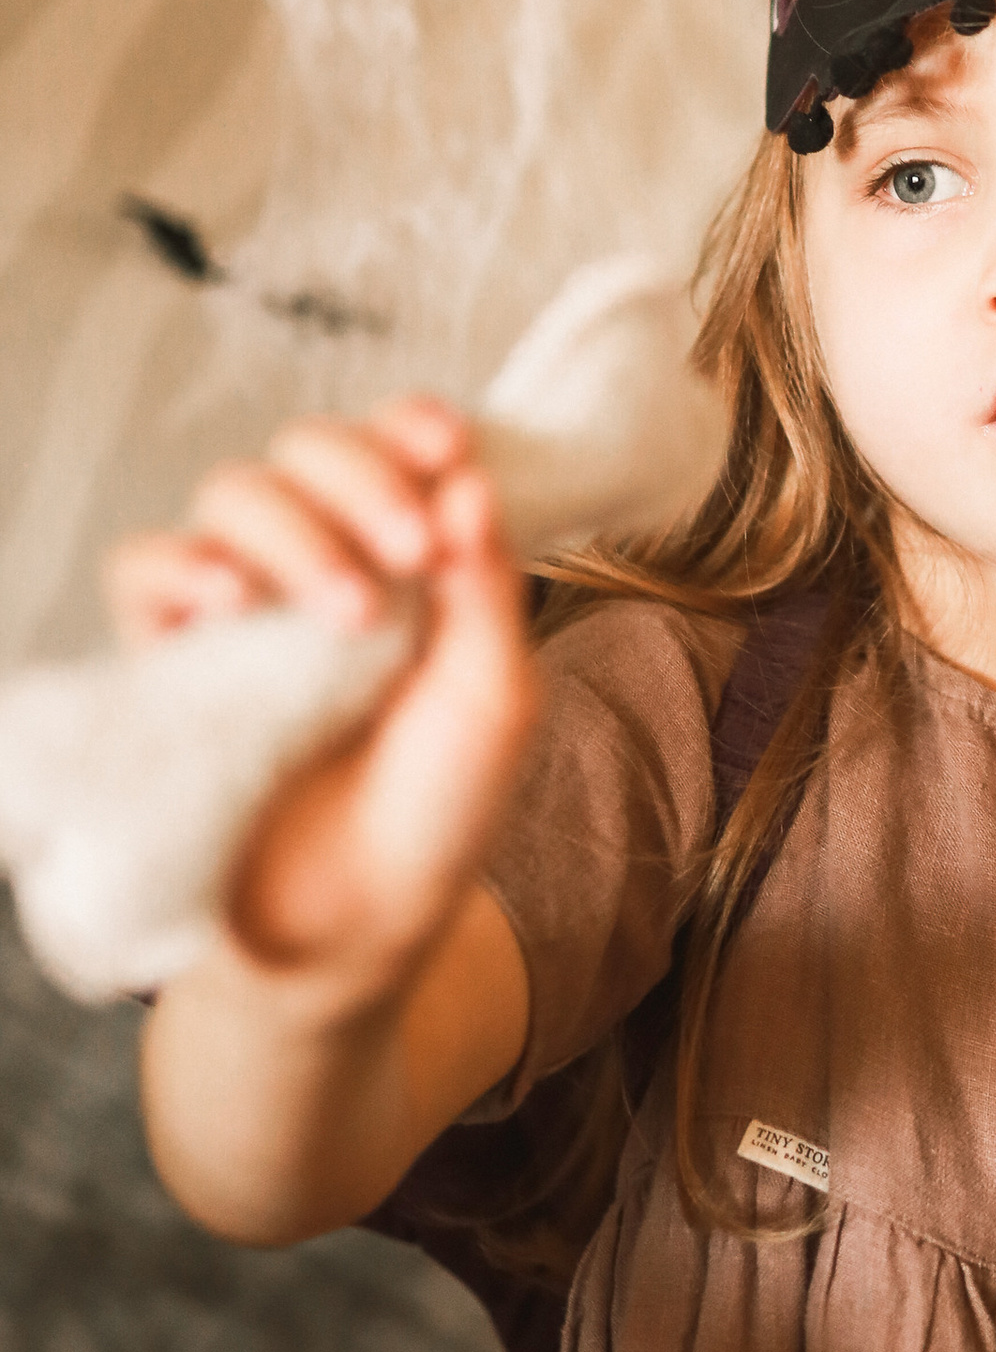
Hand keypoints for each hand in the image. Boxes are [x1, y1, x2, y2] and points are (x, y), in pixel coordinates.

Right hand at [107, 401, 535, 999]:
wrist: (355, 926)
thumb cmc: (436, 813)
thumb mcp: (494, 699)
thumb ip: (486, 588)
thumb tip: (469, 479)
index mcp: (407, 559)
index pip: (395, 449)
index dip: (409, 426)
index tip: (443, 442)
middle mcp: (321, 563)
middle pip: (308, 450)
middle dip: (361, 477)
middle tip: (409, 552)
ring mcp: (241, 605)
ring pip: (232, 494)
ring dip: (294, 532)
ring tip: (346, 617)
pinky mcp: (170, 656)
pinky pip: (145, 569)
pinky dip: (183, 567)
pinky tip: (229, 603)